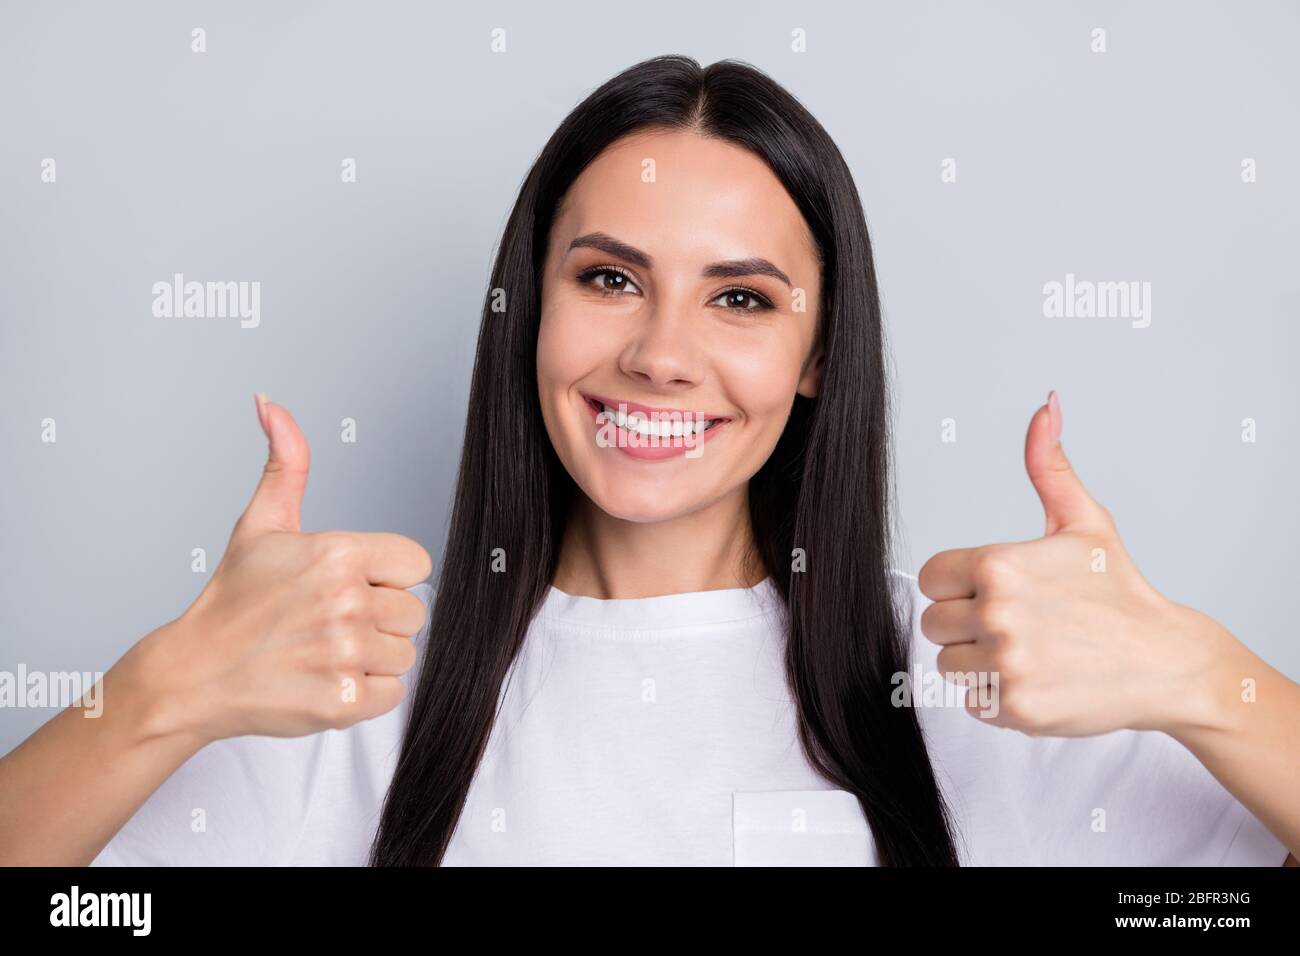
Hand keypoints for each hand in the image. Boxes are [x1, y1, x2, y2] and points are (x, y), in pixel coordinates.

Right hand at [136, 394, 432, 744]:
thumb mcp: (260, 523)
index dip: (386, 576)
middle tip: (328, 622)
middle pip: (414, 611)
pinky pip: (393, 693)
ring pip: (405, 653)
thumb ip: (284, 462)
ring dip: (373, 657)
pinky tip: (326, 679)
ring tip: (324, 651)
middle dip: (380, 617)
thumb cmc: (232, 600)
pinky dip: (365, 694)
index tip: (349, 584)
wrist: (194, 674)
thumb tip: (270, 402)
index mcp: (339, 554)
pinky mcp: (344, 702)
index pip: (415, 564)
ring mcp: (346, 655)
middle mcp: (348, 603)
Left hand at [917, 391, 1235, 737]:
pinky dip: (996, 694)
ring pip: (947, 662)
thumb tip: (1046, 404)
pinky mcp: (1013, 706)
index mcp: (998, 564)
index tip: (997, 590)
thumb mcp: (1083, 521)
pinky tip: (1036, 677)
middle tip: (1019, 622)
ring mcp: (1004, 662)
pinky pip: (971, 698)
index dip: (958, 585)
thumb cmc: (1118, 591)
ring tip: (1028, 649)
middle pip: (933, 622)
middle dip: (966, 623)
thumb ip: (1048, 465)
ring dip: (978, 660)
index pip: (930, 578)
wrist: (1165, 660)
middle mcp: (995, 613)